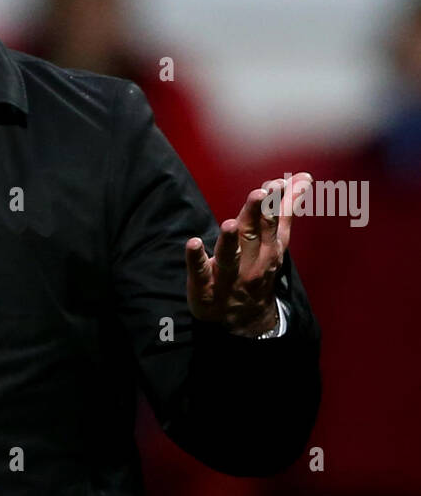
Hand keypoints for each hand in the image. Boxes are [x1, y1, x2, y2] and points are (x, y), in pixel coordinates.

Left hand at [185, 173, 311, 336]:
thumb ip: (285, 209)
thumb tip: (302, 177)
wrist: (245, 318)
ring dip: (230, 240)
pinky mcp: (205, 287)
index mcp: (268, 248)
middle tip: (259, 193)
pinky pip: (200, 273)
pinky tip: (193, 243)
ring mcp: (228, 276)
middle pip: (253, 235)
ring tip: (230, 224)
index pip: (273, 223)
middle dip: (257, 214)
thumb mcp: (275, 242)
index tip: (277, 183)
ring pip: (230, 256)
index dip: (275, 203)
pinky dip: (197, 259)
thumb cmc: (257, 270)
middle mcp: (252, 262)